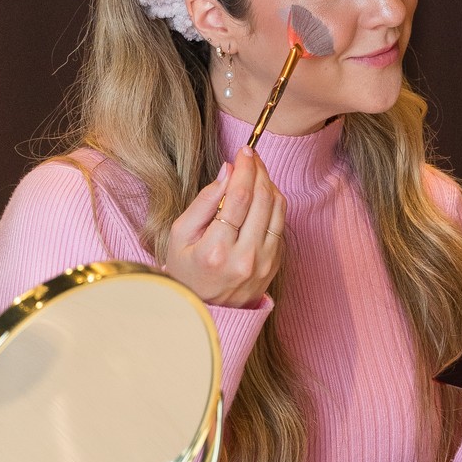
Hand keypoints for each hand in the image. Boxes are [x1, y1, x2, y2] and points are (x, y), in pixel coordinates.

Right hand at [162, 150, 284, 307]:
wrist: (205, 310)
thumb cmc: (186, 269)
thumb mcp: (180, 235)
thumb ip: (205, 201)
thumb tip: (228, 170)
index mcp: (216, 251)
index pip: (239, 197)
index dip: (245, 168)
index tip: (244, 151)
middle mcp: (245, 258)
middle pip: (262, 199)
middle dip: (258, 170)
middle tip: (251, 155)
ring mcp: (264, 264)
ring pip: (277, 209)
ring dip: (269, 183)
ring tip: (256, 171)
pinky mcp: (275, 265)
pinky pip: (280, 224)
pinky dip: (274, 203)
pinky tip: (261, 194)